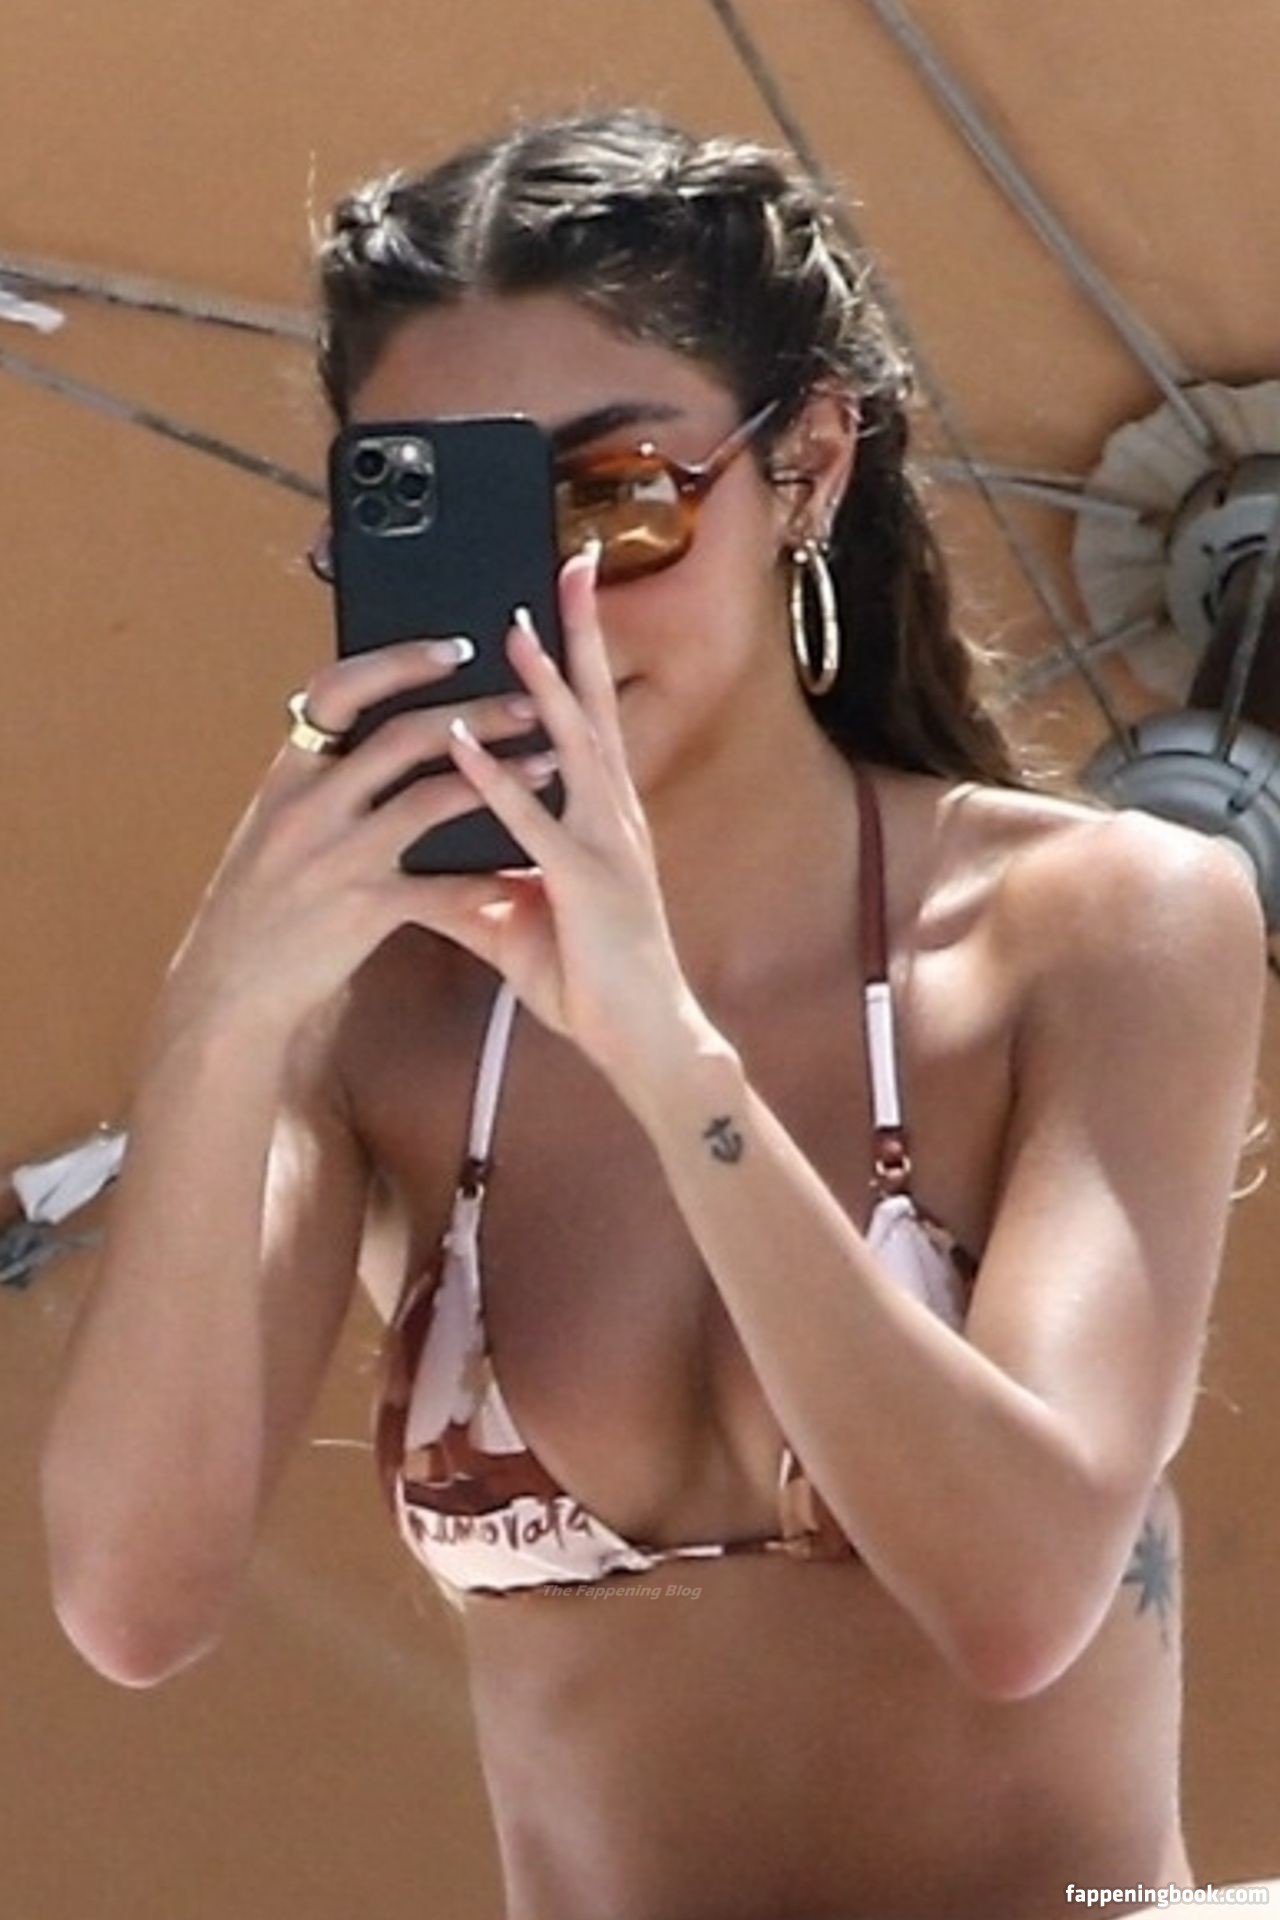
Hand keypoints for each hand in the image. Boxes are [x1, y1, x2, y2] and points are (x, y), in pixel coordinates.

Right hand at [150, 633, 559, 1050]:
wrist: (227, 992)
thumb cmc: (257, 911)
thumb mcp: (269, 830)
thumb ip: (314, 782)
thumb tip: (351, 728)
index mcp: (287, 777)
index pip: (338, 691)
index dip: (399, 662)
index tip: (455, 649)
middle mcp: (309, 807)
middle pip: (404, 737)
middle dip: (477, 714)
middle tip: (532, 702)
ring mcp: (337, 858)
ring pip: (432, 799)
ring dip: (500, 780)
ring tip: (548, 767)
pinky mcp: (363, 911)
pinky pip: (442, 887)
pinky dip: (486, 877)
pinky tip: (524, 871)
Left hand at [443, 543, 703, 1089]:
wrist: (637, 1037)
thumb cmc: (589, 979)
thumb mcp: (516, 920)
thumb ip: (469, 888)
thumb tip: (416, 873)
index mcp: (601, 816)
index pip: (587, 719)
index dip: (577, 657)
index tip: (561, 599)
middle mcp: (611, 816)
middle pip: (596, 707)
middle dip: (582, 635)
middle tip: (572, 565)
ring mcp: (605, 846)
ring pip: (575, 748)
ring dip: (545, 686)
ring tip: (518, 627)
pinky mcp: (585, 884)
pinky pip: (534, 824)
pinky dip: (495, 783)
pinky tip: (463, 746)